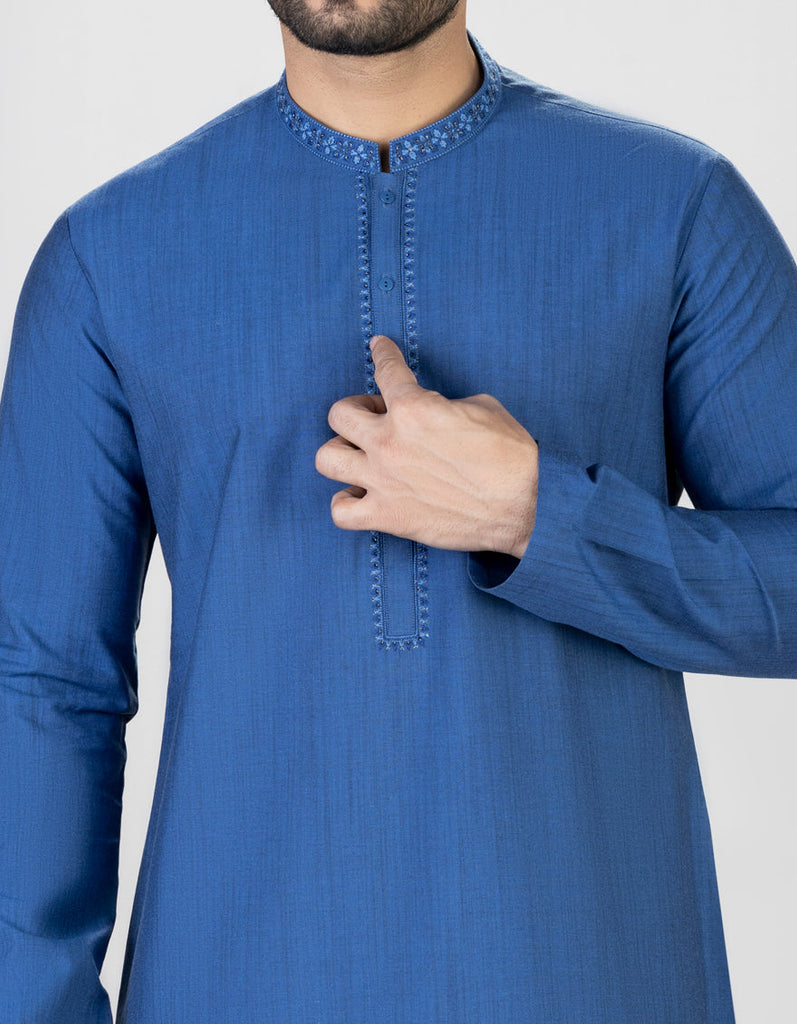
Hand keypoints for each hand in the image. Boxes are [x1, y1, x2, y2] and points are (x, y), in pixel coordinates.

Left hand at [314, 335, 538, 558]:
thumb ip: (445, 404)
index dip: (383, 353)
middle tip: (376, 418)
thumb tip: (434, 410)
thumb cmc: (512, 457)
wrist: (526, 506)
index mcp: (415, 407)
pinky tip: (362, 495)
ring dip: (342, 453)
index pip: (385, 369)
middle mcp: (389, 441)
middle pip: (338, 414)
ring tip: (362, 456)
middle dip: (356, 411)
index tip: (380, 347)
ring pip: (326, 458)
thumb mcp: (483, 408)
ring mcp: (383, 480)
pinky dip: (346, 502)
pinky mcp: (388, 517)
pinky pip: (341, 511)